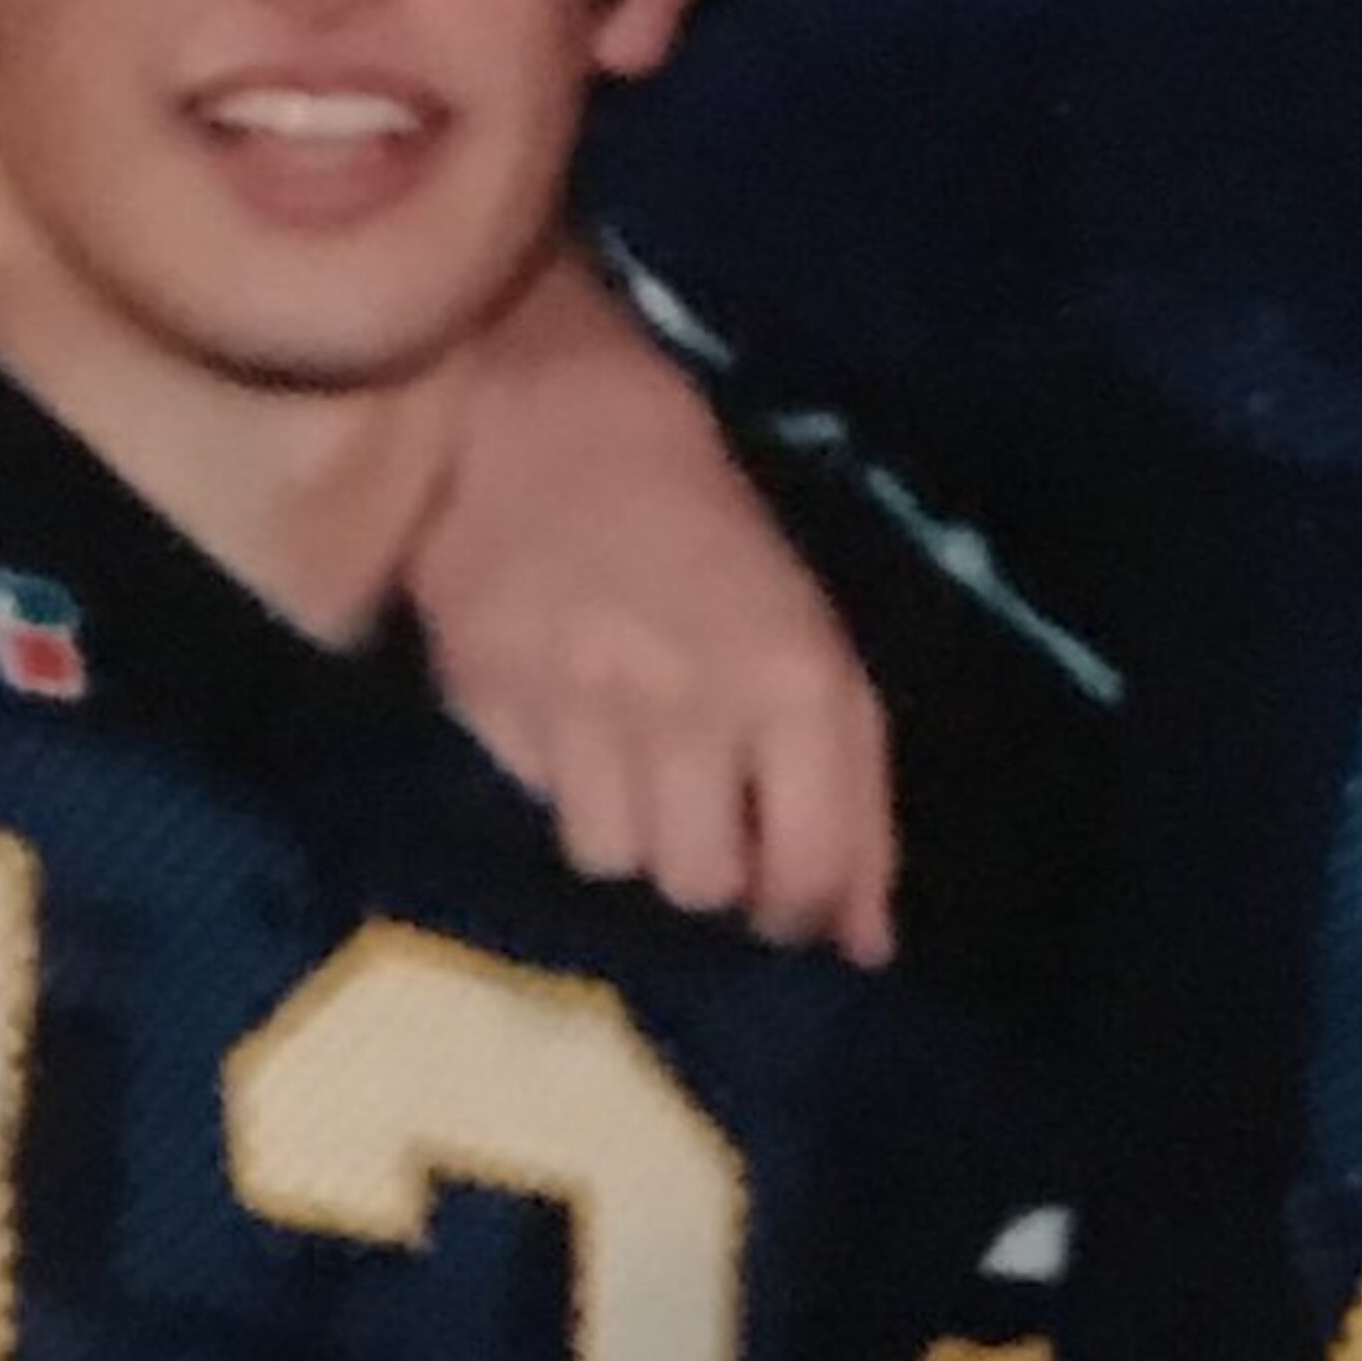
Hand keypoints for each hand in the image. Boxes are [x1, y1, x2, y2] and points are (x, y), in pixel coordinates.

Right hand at [421, 251, 899, 965]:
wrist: (533, 412)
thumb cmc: (701, 528)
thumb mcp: (809, 642)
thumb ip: (852, 797)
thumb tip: (867, 948)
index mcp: (795, 680)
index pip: (810, 873)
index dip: (803, 912)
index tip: (788, 895)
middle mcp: (693, 703)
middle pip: (705, 887)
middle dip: (713, 874)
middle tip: (706, 821)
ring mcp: (586, 707)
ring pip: (616, 863)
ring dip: (630, 834)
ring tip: (628, 765)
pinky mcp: (494, 704)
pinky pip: (541, 804)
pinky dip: (561, 787)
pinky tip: (567, 723)